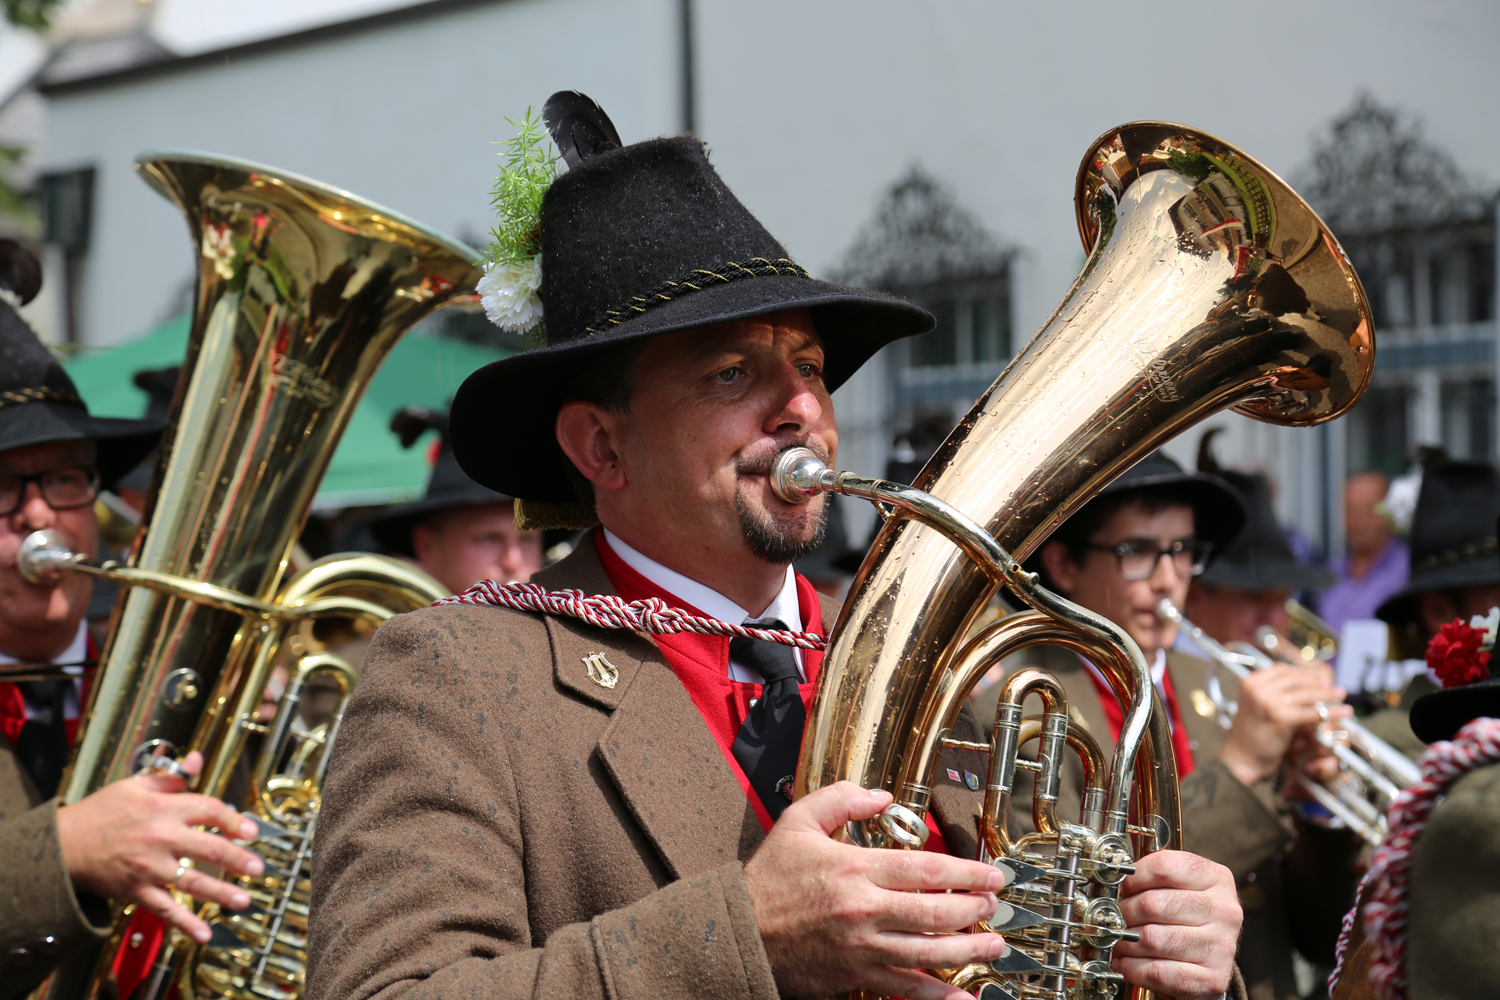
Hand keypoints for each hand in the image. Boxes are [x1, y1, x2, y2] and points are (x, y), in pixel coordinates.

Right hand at [55, 751, 264, 942]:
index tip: (251, 831)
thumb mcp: (134, 785)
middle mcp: (160, 838)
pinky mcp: (137, 890)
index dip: (234, 821)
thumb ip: (170, 777)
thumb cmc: (100, 812)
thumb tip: (196, 760)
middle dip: (238, 860)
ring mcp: (149, 867)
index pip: (209, 811)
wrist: (62, 844)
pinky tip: (204, 933)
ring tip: (244, 900)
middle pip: (209, 849)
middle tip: (258, 868)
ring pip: (192, 882)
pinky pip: (166, 909)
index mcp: (163, 809)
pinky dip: (185, 924)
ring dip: (222, 893)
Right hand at [744, 781, 1006, 999]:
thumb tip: (881, 795)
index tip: (992, 874)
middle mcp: (863, 908)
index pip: (925, 868)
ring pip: (927, 951)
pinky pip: (903, 989)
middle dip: (974, 909)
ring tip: (992, 946)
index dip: (966, 871)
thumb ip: (841, 799)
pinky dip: (937, 996)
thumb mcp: (798, 821)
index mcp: (855, 867)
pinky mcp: (854, 975)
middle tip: (995, 906)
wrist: (739, 930)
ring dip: (967, 950)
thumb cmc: (768, 879)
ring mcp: (861, 946)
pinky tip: (962, 998)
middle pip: (935, 911)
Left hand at [1112, 850, 1240, 999]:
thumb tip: (1113, 881)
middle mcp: (1224, 911)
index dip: (1132, 878)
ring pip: (1152, 939)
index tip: (1122, 888)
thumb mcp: (1178, 884)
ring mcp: (1221, 946)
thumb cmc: (1188, 914)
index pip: (1163, 867)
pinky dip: (1133, 968)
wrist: (1212, 955)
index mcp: (1216, 878)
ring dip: (1126, 943)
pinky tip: (1127, 963)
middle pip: (1153, 904)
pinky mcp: (1212, 978)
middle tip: (1116, 919)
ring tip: (1120, 942)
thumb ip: (1150, 877)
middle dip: (1124, 913)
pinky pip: (1158, 972)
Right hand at [1218, 662, 1346, 785]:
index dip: (1303, 673)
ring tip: (1341, 697)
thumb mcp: (1258, 706)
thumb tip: (1306, 684)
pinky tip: (1342, 712)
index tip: (1317, 678)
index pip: (1282, 670)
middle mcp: (1258, 689)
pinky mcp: (1281, 717)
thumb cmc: (1251, 735)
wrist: (1241, 759)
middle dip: (1319, 684)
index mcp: (1251, 682)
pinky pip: (1312, 712)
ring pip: (1307, 694)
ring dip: (1328, 696)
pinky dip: (1330, 712)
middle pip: (1296, 680)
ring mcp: (1269, 702)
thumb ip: (1275, 694)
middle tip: (1334, 689)